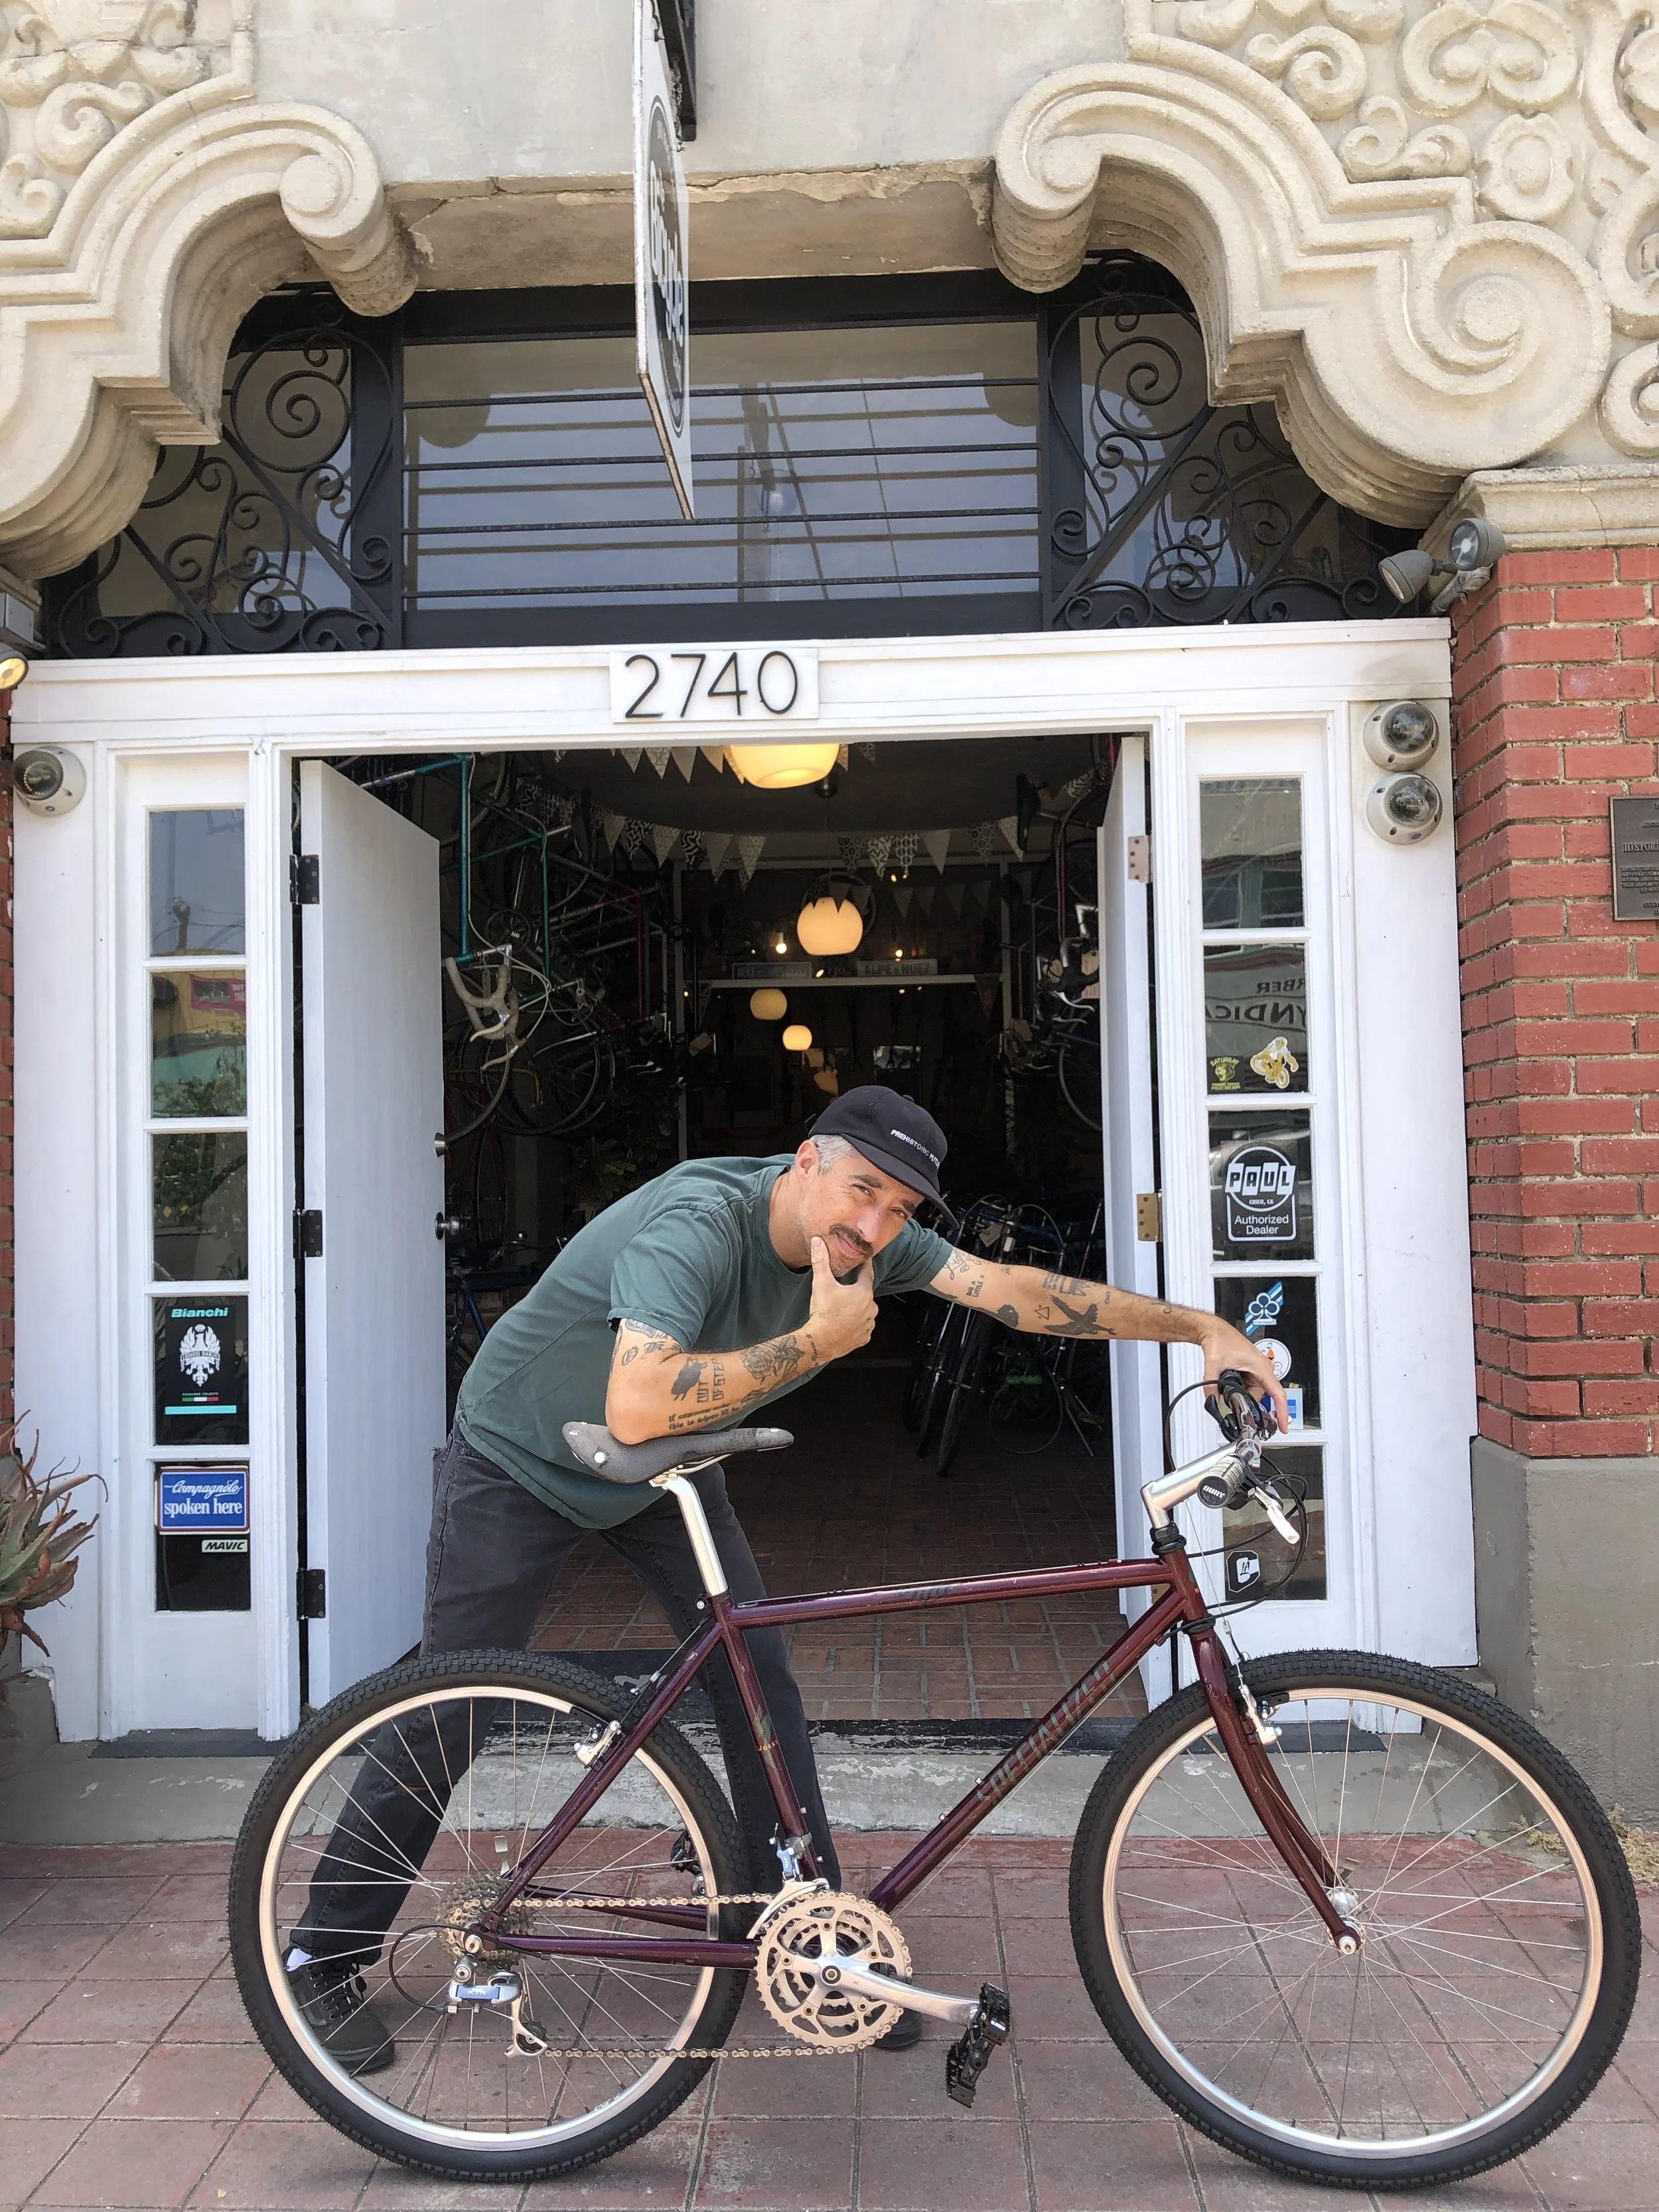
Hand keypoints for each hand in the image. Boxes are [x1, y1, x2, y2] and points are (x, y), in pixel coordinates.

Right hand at [808, 1236, 877, 1360]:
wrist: (821, 1341)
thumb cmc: (823, 1312)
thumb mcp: (821, 1283)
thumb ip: (821, 1261)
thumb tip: (817, 1241)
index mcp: (864, 1292)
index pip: (868, 1273)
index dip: (865, 1265)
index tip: (865, 1259)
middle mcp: (871, 1308)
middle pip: (865, 1293)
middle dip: (856, 1290)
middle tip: (844, 1289)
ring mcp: (868, 1324)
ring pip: (865, 1311)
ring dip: (857, 1307)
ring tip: (842, 1307)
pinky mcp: (864, 1338)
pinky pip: (863, 1327)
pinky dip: (856, 1324)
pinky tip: (845, 1323)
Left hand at [1198, 1319, 1288, 1432]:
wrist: (1214, 1331)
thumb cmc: (1220, 1339)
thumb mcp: (1213, 1365)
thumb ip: (1210, 1386)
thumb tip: (1212, 1400)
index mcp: (1260, 1366)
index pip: (1277, 1393)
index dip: (1281, 1411)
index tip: (1283, 1425)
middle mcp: (1263, 1367)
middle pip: (1262, 1395)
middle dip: (1248, 1402)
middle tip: (1233, 1404)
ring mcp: (1258, 1369)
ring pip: (1254, 1392)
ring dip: (1242, 1395)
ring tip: (1228, 1388)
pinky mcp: (1252, 1370)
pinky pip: (1250, 1386)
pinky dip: (1241, 1390)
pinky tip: (1231, 1385)